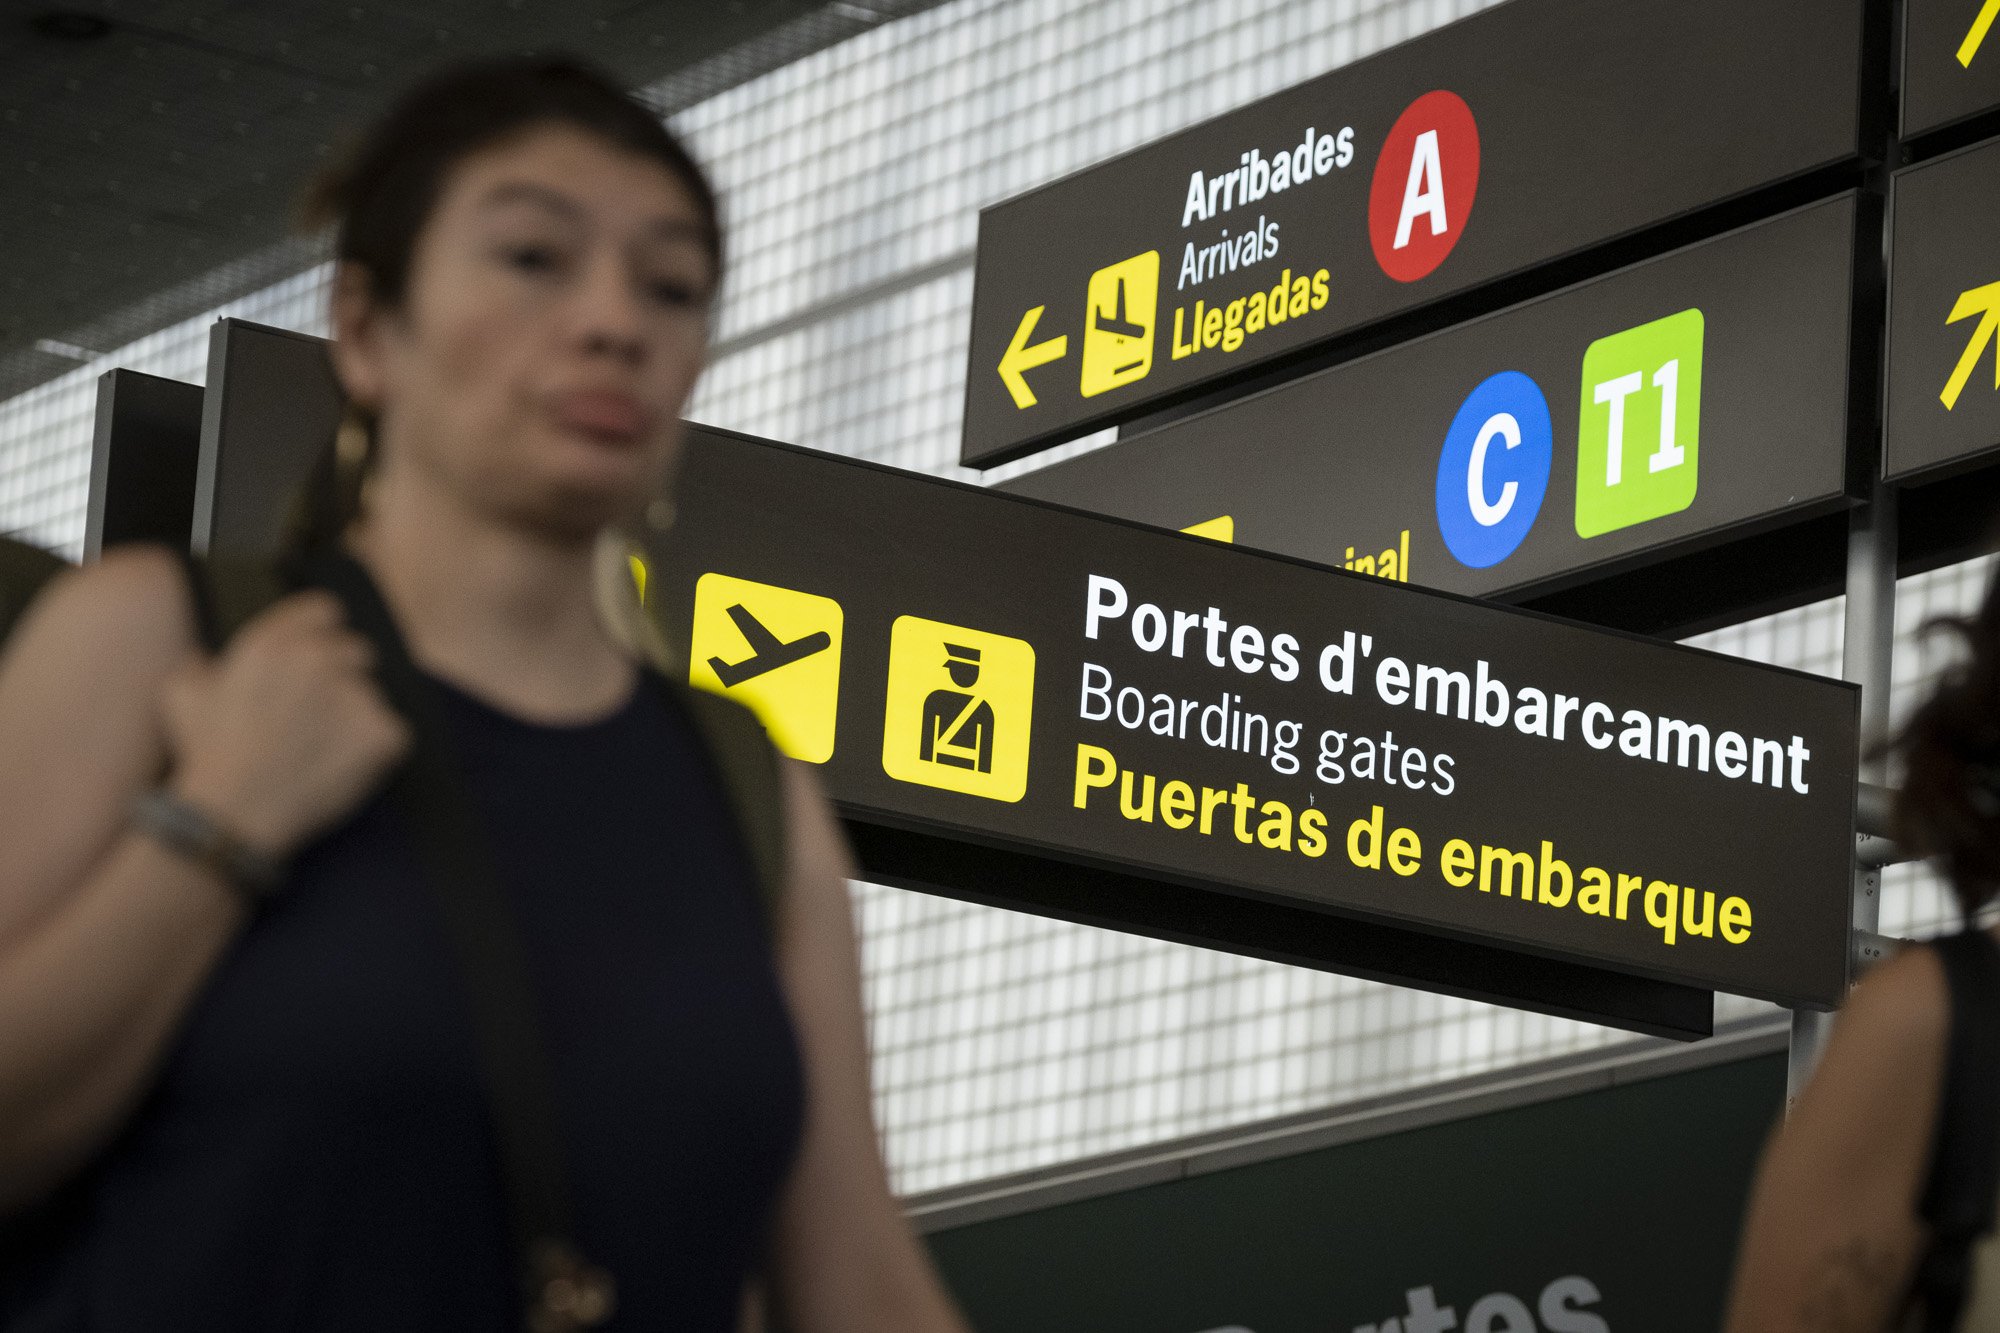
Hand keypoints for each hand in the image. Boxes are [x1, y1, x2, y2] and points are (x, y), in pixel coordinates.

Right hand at [159, 590, 409, 855]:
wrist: (233, 813)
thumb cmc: (208, 757)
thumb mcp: (182, 698)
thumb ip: (198, 666)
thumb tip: (203, 656)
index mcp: (276, 642)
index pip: (325, 610)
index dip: (324, 633)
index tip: (321, 656)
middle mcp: (319, 659)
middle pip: (357, 653)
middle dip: (344, 679)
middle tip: (320, 718)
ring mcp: (355, 694)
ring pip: (373, 697)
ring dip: (357, 719)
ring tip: (321, 752)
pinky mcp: (382, 732)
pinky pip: (394, 735)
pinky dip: (378, 753)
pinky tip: (342, 769)